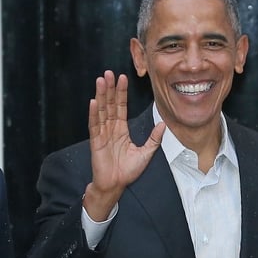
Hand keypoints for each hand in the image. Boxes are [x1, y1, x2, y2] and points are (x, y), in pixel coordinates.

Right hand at [83, 70, 165, 220]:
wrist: (115, 185)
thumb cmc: (128, 171)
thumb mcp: (146, 153)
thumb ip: (154, 139)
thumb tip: (163, 125)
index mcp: (121, 130)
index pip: (121, 107)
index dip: (122, 93)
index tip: (123, 78)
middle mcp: (110, 129)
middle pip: (110, 104)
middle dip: (110, 89)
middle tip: (109, 73)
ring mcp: (102, 134)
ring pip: (101, 111)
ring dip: (101, 95)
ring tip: (101, 80)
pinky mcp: (96, 142)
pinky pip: (94, 125)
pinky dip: (94, 113)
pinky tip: (94, 101)